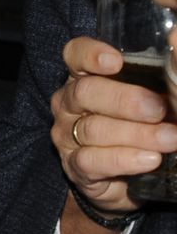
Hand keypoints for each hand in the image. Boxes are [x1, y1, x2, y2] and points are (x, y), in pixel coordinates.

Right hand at [53, 35, 176, 233]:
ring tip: (170, 139)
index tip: (116, 61)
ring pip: (92, 129)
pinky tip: (150, 160)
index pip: (75, 55)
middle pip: (85, 92)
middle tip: (158, 109)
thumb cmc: (143, 126)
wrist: (132, 179)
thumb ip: (164, 73)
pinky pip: (92, 161)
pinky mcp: (75, 167)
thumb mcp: (153, 98)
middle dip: (124, 100)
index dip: (90, 54)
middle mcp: (70, 103)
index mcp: (85, 77)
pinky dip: (124, 159)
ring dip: (136, 134)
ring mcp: (67, 135)